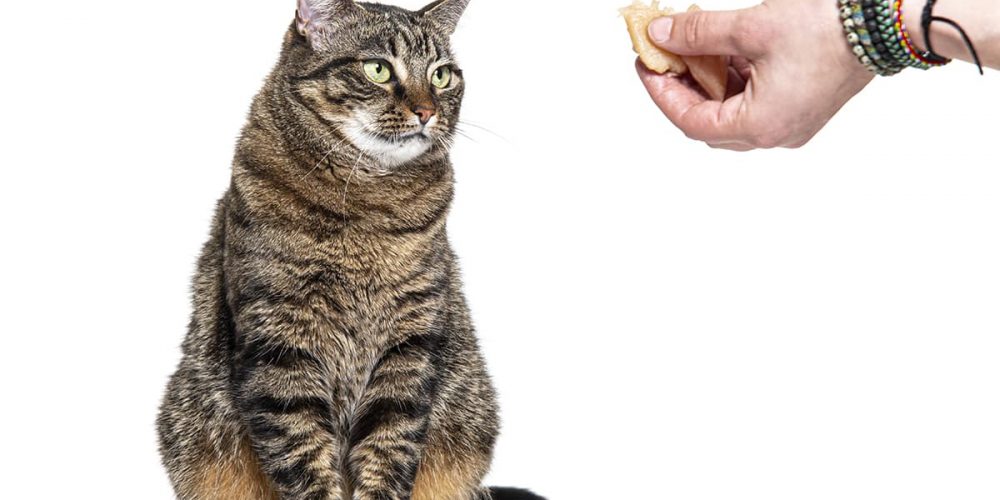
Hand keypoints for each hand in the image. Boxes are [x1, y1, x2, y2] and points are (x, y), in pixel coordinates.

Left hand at [637, 0, 874, 149]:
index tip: (646, 64)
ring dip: (709, 81)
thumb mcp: (750, 26)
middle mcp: (775, 134)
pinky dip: (735, 79)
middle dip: (682, 88)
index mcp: (760, 125)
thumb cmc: (825, 27)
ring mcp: (791, 124)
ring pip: (731, 112)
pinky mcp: (801, 108)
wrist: (885, 20)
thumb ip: (698, 33)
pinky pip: (755, 102)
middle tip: (665, 57)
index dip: (662, 92)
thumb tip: (661, 35)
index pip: (690, 121)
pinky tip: (724, 50)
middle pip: (708, 122)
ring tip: (694, 46)